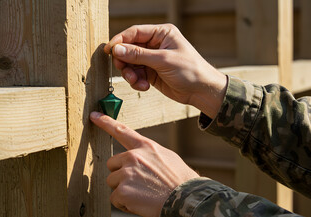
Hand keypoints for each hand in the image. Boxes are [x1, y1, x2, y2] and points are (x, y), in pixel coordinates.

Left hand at [90, 111, 200, 216]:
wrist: (187, 201)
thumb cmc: (181, 181)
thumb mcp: (168, 158)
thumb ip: (149, 155)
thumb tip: (139, 159)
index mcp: (146, 147)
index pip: (122, 131)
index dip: (106, 122)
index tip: (94, 115)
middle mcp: (133, 157)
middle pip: (112, 164)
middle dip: (121, 174)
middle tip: (140, 184)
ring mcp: (127, 173)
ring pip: (113, 182)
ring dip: (123, 190)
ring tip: (143, 195)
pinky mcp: (123, 191)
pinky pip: (115, 199)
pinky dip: (125, 204)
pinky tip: (141, 204)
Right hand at [104, 24, 227, 118]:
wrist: (201, 91)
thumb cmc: (190, 70)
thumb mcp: (163, 60)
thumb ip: (138, 55)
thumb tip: (117, 49)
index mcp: (161, 33)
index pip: (135, 33)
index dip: (120, 41)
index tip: (109, 51)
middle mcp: (156, 44)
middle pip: (130, 49)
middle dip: (125, 61)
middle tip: (124, 70)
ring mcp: (153, 59)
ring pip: (131, 63)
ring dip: (131, 74)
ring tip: (137, 82)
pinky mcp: (152, 72)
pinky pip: (137, 74)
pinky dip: (137, 81)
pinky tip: (144, 86)